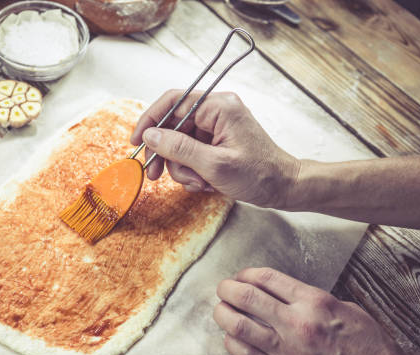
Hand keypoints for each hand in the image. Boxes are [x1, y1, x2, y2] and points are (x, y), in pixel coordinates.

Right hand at [131, 90, 299, 207]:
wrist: (283, 188)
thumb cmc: (258, 175)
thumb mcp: (214, 165)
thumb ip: (179, 148)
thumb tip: (150, 135)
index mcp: (219, 106)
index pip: (173, 102)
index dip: (150, 120)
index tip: (136, 141)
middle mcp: (216, 111)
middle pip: (173, 125)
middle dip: (165, 153)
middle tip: (155, 174)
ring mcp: (216, 127)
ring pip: (179, 143)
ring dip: (181, 167)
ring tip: (197, 183)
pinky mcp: (216, 142)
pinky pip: (190, 152)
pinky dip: (191, 170)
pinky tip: (203, 182)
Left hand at [213, 267, 419, 354]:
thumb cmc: (370, 349)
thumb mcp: (347, 310)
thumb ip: (313, 300)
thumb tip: (287, 294)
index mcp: (314, 302)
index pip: (267, 278)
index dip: (247, 273)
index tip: (242, 276)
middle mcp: (296, 323)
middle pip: (247, 298)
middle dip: (228, 289)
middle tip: (223, 288)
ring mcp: (287, 350)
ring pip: (239, 326)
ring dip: (223, 314)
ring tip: (221, 310)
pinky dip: (233, 343)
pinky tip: (231, 337)